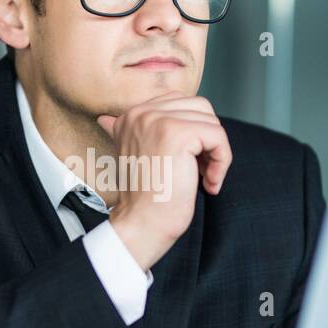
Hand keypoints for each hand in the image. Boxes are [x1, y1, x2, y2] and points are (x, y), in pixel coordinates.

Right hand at [96, 91, 231, 270]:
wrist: (142, 224)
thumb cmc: (146, 197)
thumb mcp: (137, 156)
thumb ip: (136, 133)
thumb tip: (106, 119)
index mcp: (131, 116)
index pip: (181, 103)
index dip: (196, 133)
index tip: (190, 163)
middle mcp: (141, 113)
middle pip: (200, 108)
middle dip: (208, 140)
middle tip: (201, 171)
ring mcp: (158, 121)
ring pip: (211, 122)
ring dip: (216, 153)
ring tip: (205, 178)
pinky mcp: (178, 134)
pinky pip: (218, 137)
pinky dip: (222, 162)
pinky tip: (209, 183)